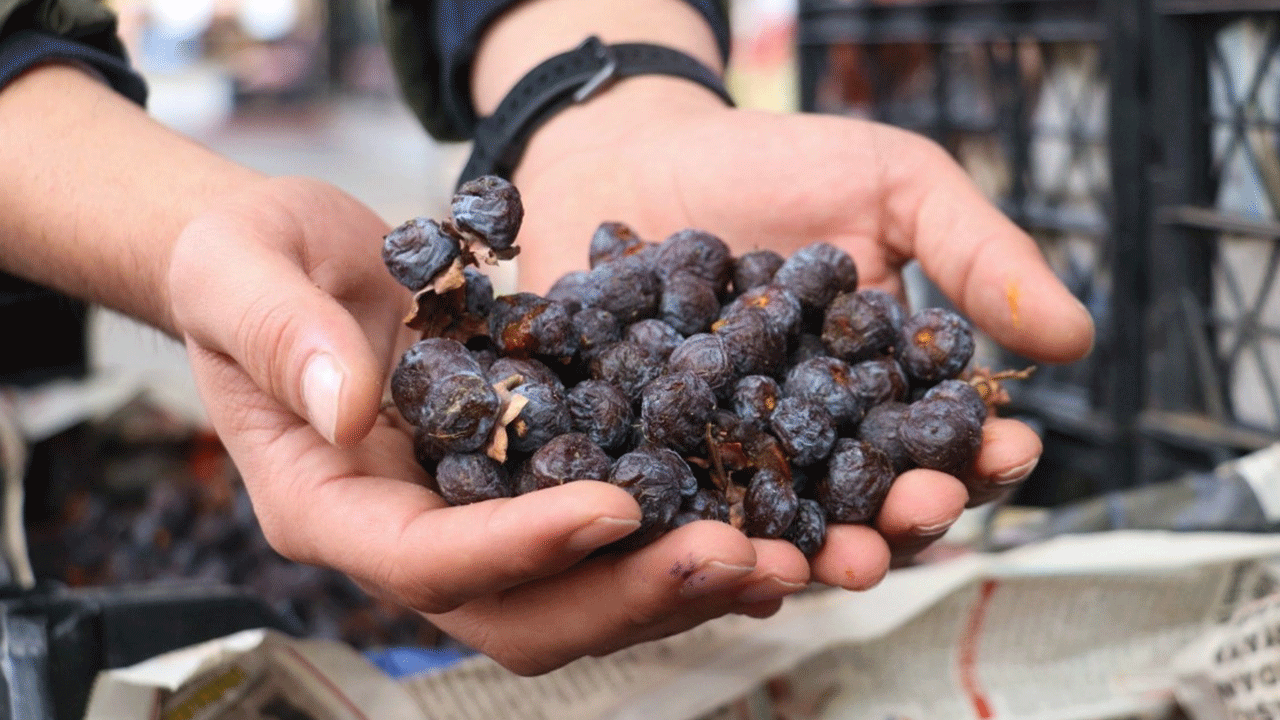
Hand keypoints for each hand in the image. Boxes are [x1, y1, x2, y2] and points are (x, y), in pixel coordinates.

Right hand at [166, 176, 808, 674]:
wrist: (295, 258)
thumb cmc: (247, 260)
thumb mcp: (238, 270)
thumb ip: (281, 336)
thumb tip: (350, 407)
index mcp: (327, 505)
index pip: (426, 559)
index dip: (522, 547)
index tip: (616, 506)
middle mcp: (406, 535)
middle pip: (521, 613)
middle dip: (630, 596)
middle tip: (740, 558)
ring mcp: (470, 520)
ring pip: (577, 597)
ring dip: (679, 586)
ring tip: (780, 556)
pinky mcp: (524, 486)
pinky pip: (604, 538)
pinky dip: (680, 536)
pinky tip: (761, 517)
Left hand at [512, 80, 1094, 580]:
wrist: (643, 151)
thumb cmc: (782, 164)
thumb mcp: (897, 188)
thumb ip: (977, 257)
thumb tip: (1076, 339)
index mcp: (886, 389)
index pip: (946, 440)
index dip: (984, 454)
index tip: (1010, 450)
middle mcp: (816, 439)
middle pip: (870, 502)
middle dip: (906, 517)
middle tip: (924, 511)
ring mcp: (732, 457)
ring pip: (782, 526)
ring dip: (816, 553)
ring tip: (840, 561)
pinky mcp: (651, 460)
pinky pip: (678, 509)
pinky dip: (699, 534)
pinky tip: (717, 552)